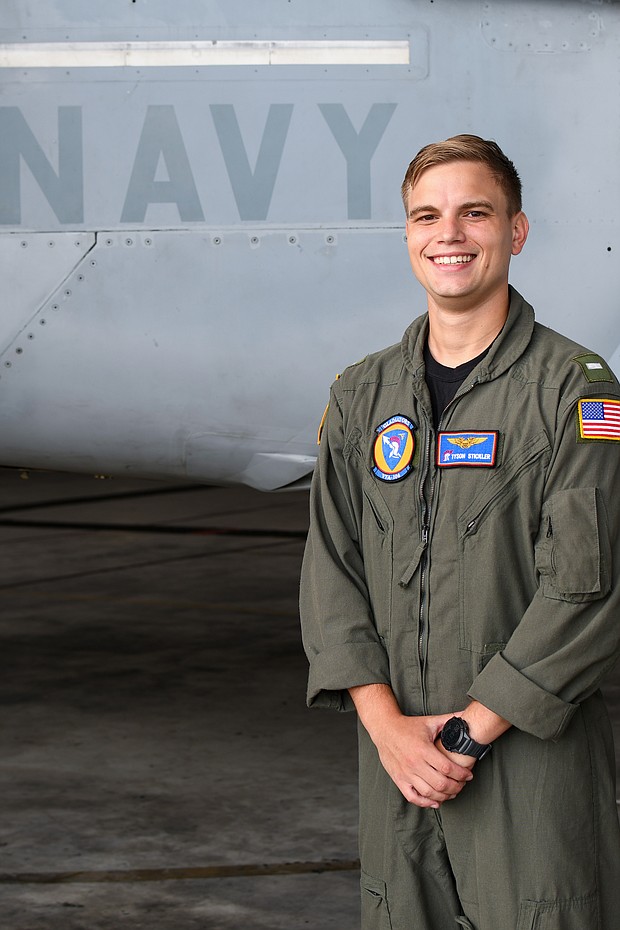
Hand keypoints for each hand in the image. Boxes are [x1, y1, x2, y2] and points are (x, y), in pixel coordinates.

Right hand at [348, 685, 473, 808]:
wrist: (384, 729)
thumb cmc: (408, 726)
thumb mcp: (429, 721)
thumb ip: (449, 720)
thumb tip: (466, 715)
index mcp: (423, 749)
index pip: (447, 768)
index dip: (461, 774)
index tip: (469, 775)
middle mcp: (414, 764)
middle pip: (440, 784)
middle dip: (456, 787)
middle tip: (463, 784)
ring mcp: (406, 774)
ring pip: (429, 793)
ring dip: (444, 796)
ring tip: (452, 792)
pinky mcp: (399, 779)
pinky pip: (413, 797)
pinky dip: (425, 803)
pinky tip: (435, 801)